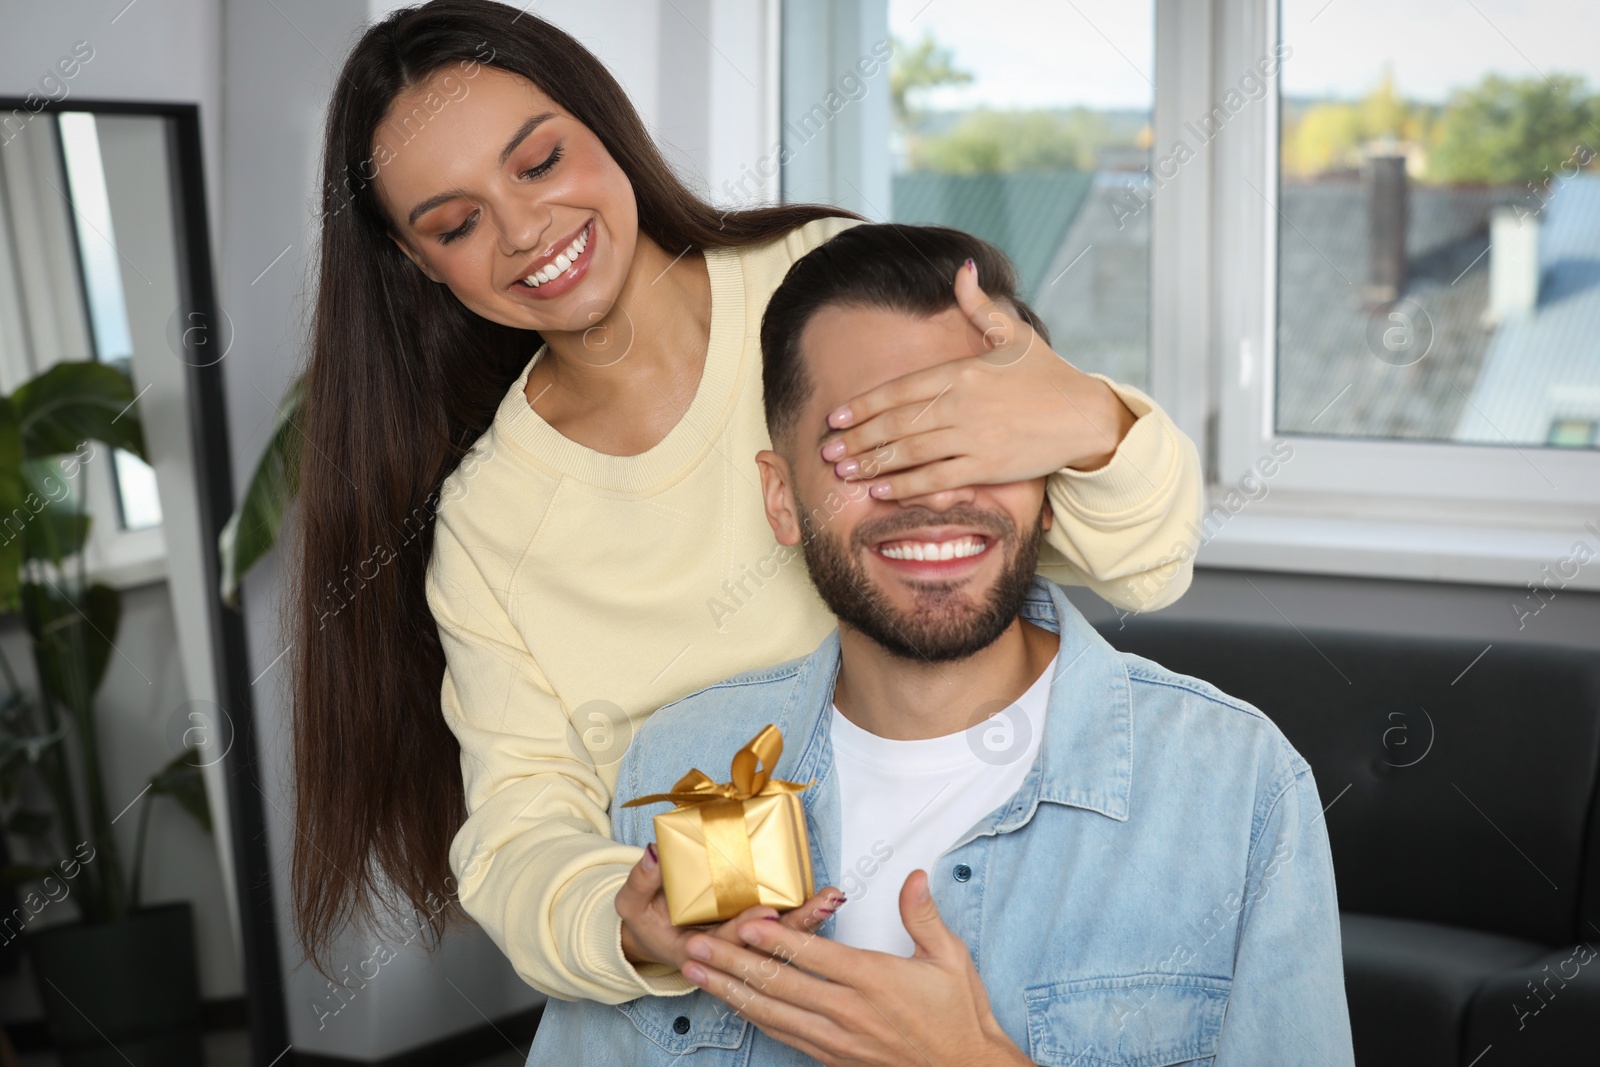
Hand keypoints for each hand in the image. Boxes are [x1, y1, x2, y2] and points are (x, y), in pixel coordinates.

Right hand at [615, 842, 843, 970]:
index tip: (769, 909)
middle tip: (824, 903)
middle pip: (768, 946)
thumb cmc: (647, 920)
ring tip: (833, 899)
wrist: (654, 937)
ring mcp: (746, 947)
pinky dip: (807, 916)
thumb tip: (654, 850)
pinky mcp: (757, 935)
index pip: (728, 943)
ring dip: (810, 920)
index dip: (748, 927)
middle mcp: (728, 954)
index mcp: (698, 954)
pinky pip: (785, 930)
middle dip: (798, 924)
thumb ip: (642, 879)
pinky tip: (828, 899)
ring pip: (783, 940)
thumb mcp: (632, 903)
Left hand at [680, 870, 1032, 1066]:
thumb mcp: (950, 957)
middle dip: (732, 962)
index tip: (743, 922)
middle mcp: (849, 1011)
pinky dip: (754, 1018)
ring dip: (731, 991)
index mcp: (874, 979)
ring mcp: (838, 1039)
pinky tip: (734, 1004)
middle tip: (695, 946)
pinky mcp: (835, 1058)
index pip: (813, 955)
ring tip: (697, 973)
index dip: (775, 939)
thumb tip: (912, 875)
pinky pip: (785, 1036)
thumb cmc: (959, 1015)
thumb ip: (922, 914)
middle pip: (779, 984)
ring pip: (773, 1013)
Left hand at [817, 259, 1136, 501]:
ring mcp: (972, 438)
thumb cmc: (1047, 375)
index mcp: (962, 371)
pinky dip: (905, 487)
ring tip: (843, 473)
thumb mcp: (1014, 334)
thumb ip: (979, 306)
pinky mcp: (986, 467)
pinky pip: (936, 479)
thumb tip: (963, 269)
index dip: (864, 405)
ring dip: (872, 464)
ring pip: (910, 453)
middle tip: (827, 451)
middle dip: (857, 439)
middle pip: (896, 424)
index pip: (900, 389)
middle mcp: (961, 404)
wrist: (1085, 416)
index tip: (836, 417)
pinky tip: (880, 491)